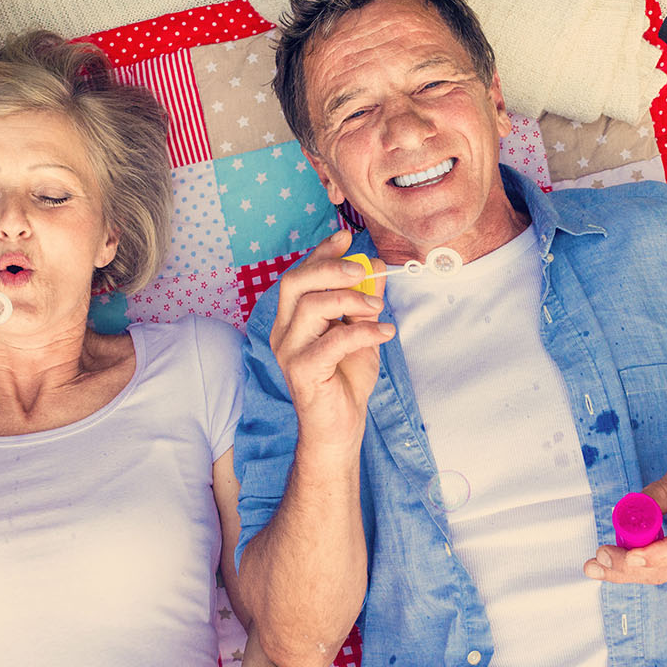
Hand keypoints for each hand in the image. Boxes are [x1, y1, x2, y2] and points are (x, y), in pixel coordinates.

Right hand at [270, 230, 393, 447]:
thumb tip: (375, 266)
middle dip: (330, 268)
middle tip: (363, 270)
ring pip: (311, 306)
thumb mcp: (360, 331)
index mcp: (291, 319)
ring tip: (377, 309)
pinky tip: (384, 332)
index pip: (298, 275)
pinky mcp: (302, 371)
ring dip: (351, 299)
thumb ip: (363, 300)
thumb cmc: (345, 381)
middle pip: (295, 283)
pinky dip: (363, 331)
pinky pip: (332, 340)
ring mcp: (288, 352)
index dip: (320, 252)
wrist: (340, 429)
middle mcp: (283, 332)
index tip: (345, 237)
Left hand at [584, 462, 666, 584]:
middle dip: (627, 568)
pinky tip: (618, 563)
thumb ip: (659, 493)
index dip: (658, 554)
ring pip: (663, 575)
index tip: (630, 555)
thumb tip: (627, 511)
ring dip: (627, 572)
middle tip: (596, 562)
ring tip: (596, 565)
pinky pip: (666, 574)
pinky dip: (640, 570)